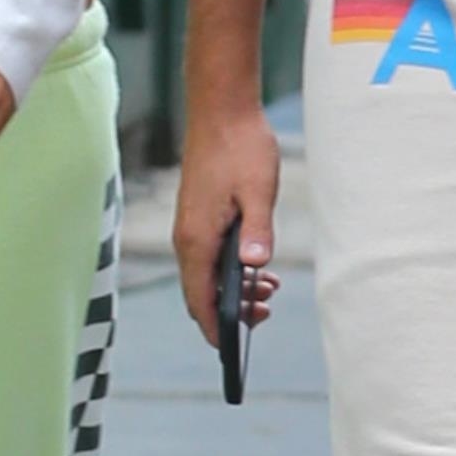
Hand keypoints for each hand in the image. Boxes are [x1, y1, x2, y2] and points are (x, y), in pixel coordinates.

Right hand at [173, 106, 282, 347]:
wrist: (222, 108)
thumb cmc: (241, 146)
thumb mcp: (258, 190)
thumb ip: (257, 231)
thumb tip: (256, 268)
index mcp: (197, 238)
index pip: (199, 300)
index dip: (216, 328)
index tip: (235, 347)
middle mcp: (187, 237)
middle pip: (200, 292)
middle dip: (229, 311)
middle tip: (266, 310)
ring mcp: (190, 224)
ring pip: (205, 273)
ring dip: (232, 288)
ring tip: (269, 288)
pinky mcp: (198, 213)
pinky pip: (208, 254)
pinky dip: (228, 267)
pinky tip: (256, 261)